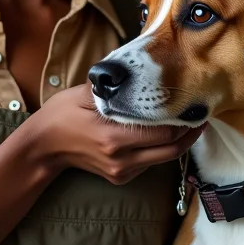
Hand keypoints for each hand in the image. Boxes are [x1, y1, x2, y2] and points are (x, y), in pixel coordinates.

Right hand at [30, 83, 203, 183]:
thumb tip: (129, 67)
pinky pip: (150, 163)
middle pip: (170, 149)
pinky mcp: (120, 177)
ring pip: (163, 158)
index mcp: (113, 137)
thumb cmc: (61, 115)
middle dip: (188, 134)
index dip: (182, 121)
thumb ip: (108, 85)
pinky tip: (164, 133)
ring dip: (178, 142)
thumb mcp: (82, 94)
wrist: (43, 147)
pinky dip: (161, 148)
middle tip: (200, 116)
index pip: (161, 132)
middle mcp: (121, 159)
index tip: (193, 106)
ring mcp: (121, 171)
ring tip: (188, 123)